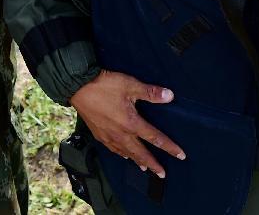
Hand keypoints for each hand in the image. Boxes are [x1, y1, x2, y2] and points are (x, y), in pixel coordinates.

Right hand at [69, 70, 185, 177]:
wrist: (78, 87)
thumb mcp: (130, 85)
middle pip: (140, 153)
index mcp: (131, 123)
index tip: (181, 155)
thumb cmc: (105, 85)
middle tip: (162, 174)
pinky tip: (122, 154)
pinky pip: (112, 148)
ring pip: (126, 153)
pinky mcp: (98, 133)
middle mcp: (121, 133)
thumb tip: (170, 96)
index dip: (169, 147)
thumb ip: (150, 92)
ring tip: (144, 168)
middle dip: (153, 164)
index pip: (155, 138)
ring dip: (137, 161)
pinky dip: (121, 154)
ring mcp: (108, 135)